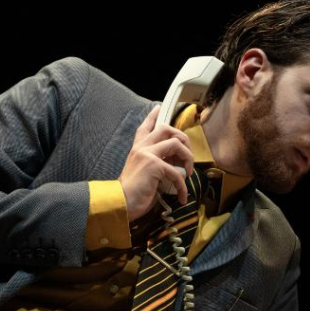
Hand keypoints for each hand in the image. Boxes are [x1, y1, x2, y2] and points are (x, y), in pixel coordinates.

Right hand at [119, 105, 195, 220]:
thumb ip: (155, 164)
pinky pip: (177, 172)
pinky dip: (183, 186)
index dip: (153, 116)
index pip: (145, 127)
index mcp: (137, 149)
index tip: (159, 107)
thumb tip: (175, 167)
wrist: (120, 203)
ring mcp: (147, 154)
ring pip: (177, 144)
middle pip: (166, 128)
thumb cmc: (132, 194)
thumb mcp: (143, 174)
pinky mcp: (154, 165)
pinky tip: (182, 196)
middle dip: (184, 140)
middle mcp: (142, 147)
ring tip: (188, 174)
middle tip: (188, 157)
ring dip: (189, 159)